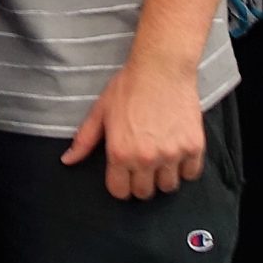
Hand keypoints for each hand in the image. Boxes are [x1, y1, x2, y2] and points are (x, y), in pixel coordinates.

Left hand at [60, 54, 205, 199]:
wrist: (161, 68)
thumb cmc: (128, 87)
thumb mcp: (100, 112)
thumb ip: (84, 140)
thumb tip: (67, 161)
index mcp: (120, 153)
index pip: (120, 192)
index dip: (120, 185)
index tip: (124, 176)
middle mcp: (146, 158)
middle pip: (145, 193)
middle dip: (141, 183)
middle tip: (142, 166)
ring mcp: (172, 154)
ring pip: (169, 186)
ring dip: (163, 176)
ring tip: (160, 159)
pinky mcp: (194, 147)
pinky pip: (191, 173)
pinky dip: (185, 167)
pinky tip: (177, 153)